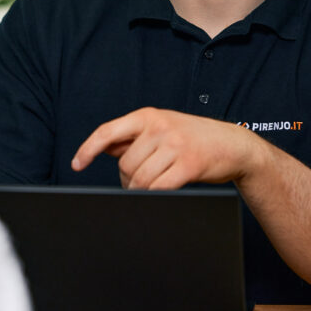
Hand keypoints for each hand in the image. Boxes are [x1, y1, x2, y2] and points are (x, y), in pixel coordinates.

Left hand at [71, 107, 263, 189]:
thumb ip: (133, 137)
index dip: (88, 149)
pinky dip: (155, 194)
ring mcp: (175, 145)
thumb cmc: (193, 138)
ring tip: (149, 188)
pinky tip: (160, 191)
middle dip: (126, 180)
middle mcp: (159, 127)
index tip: (76, 165)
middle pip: (125, 164)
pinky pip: (159, 187)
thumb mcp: (162, 128)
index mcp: (148, 116)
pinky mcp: (189, 164)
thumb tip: (104, 148)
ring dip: (140, 190)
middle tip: (136, 183)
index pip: (108, 131)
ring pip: (140, 178)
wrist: (234, 144)